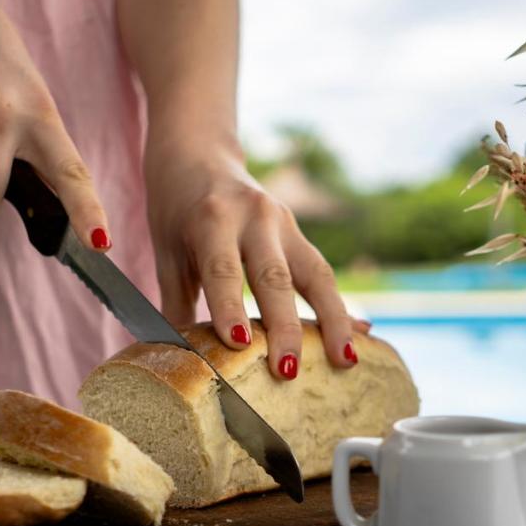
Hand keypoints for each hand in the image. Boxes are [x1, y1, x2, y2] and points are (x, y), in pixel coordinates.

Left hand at [145, 134, 364, 378]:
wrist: (199, 155)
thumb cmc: (177, 210)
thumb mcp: (166, 251)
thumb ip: (175, 304)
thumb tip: (180, 361)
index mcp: (213, 218)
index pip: (223, 269)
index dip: (230, 306)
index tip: (238, 343)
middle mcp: (255, 217)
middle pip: (276, 276)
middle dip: (285, 327)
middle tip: (289, 371)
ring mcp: (284, 223)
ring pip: (316, 274)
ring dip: (333, 320)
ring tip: (345, 361)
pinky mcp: (299, 234)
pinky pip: (322, 273)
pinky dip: (339, 307)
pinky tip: (359, 337)